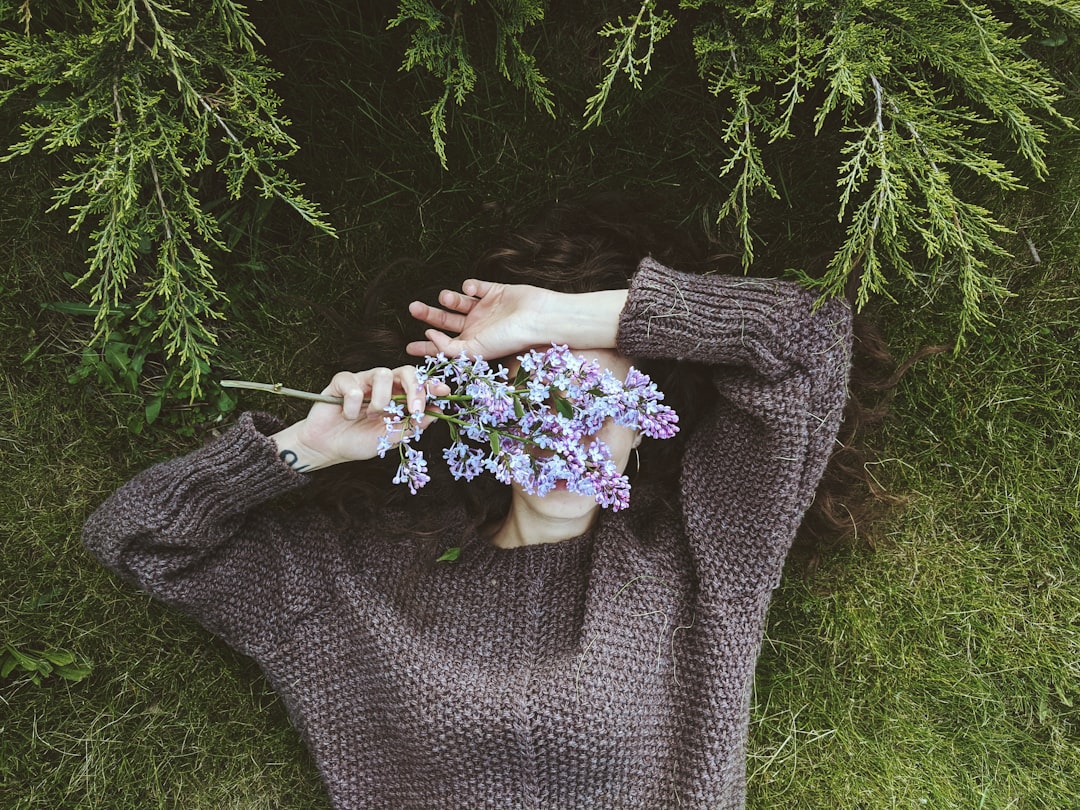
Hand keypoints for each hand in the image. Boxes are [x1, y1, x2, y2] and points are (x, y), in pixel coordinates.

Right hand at [271, 366, 449, 470]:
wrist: (327, 448)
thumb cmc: (359, 441)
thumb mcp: (391, 438)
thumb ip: (413, 425)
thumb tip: (438, 412)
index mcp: (397, 397)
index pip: (418, 384)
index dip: (431, 385)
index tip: (444, 392)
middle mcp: (382, 386)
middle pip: (405, 371)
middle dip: (415, 388)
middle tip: (414, 409)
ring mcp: (363, 381)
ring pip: (382, 374)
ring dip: (381, 399)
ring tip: (370, 415)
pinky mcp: (342, 381)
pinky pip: (353, 383)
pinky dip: (352, 404)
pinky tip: (347, 415)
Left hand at [406, 279, 554, 359]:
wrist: (538, 317)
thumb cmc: (510, 338)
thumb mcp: (476, 350)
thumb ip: (449, 347)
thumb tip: (429, 336)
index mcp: (473, 344)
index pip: (444, 346)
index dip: (426, 348)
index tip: (407, 347)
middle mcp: (477, 327)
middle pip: (446, 321)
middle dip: (429, 316)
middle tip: (413, 308)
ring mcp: (486, 309)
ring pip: (458, 303)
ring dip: (448, 299)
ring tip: (446, 298)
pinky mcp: (495, 291)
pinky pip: (476, 286)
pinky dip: (469, 285)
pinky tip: (470, 289)